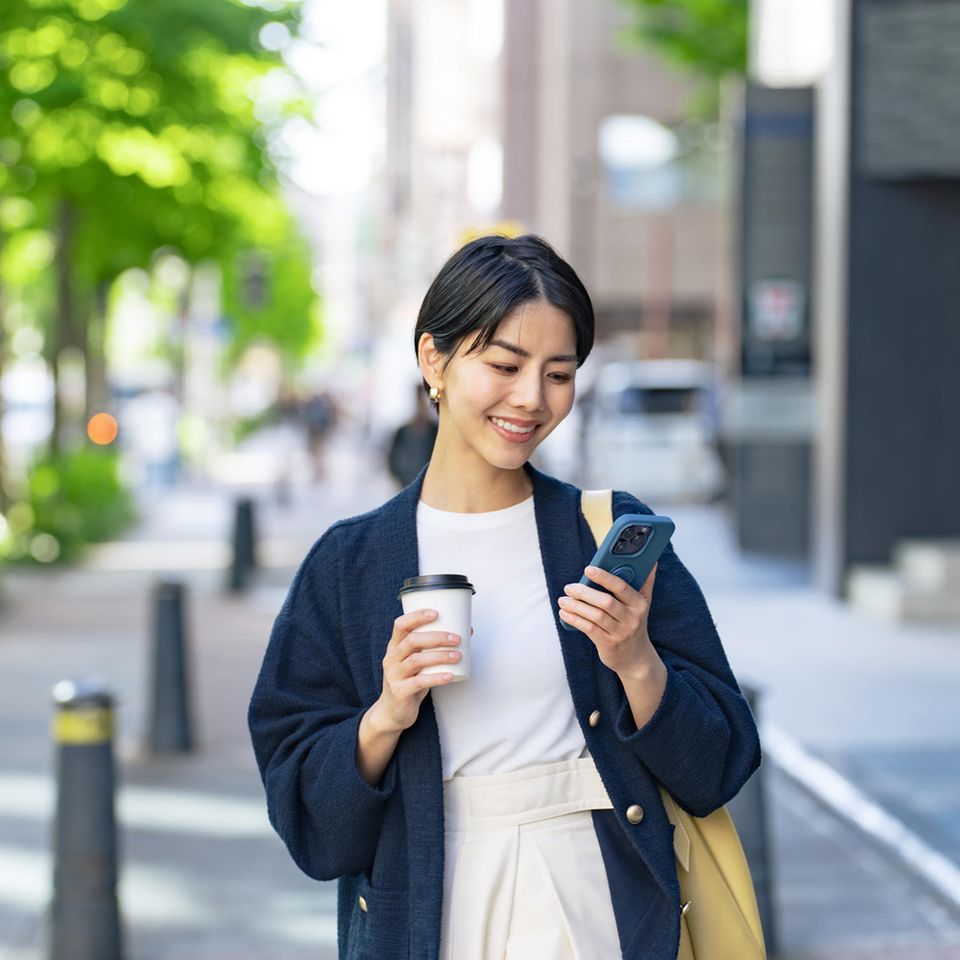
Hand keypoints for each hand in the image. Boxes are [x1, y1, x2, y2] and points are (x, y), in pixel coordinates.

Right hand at [375, 609, 462, 732]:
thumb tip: (467, 631)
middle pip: (412, 641)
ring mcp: (394, 675)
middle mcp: (391, 658)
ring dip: (440, 656)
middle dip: (436, 637)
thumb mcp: (418, 662)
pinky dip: (437, 678)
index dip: (417, 616)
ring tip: (458, 655)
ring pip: (417, 660)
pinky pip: (419, 682)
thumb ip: (435, 648)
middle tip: (457, 638)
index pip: (400, 625)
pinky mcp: (400, 692)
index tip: (436, 613)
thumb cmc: (410, 681)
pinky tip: (450, 676)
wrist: (393, 711)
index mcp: (394, 646)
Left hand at [557, 563, 659, 676]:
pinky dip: (575, 620)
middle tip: (568, 587)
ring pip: (595, 616)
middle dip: (584, 593)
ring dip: (576, 607)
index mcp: (639, 603)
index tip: (588, 569)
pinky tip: (565, 614)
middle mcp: (632, 618)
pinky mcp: (609, 644)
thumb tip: (652, 562)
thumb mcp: (643, 605)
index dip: (604, 577)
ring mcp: (620, 632)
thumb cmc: (635, 623)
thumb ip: (645, 583)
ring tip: (563, 600)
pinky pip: (589, 629)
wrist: (636, 657)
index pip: (621, 587)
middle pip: (606, 602)